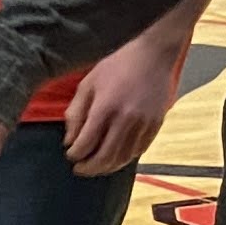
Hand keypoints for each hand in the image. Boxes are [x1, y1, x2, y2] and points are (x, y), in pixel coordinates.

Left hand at [62, 30, 188, 173]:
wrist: (153, 55)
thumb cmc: (117, 66)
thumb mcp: (88, 83)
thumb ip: (76, 113)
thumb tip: (69, 141)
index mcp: (105, 107)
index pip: (86, 143)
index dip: (75, 154)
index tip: (70, 155)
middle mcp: (126, 119)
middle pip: (105, 156)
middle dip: (89, 167)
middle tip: (79, 170)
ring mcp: (144, 124)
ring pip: (123, 157)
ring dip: (107, 167)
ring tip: (96, 168)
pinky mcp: (156, 125)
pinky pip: (139, 150)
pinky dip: (125, 158)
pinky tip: (115, 158)